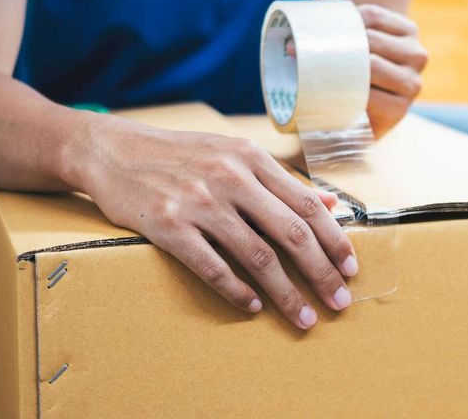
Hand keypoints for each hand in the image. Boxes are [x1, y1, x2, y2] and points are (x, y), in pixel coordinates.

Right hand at [71, 114, 358, 329]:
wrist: (116, 150)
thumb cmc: (181, 154)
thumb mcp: (233, 153)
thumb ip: (279, 180)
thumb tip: (329, 203)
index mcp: (250, 158)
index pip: (306, 204)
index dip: (334, 239)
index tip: (350, 268)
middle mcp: (230, 177)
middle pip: (290, 233)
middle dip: (322, 272)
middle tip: (340, 302)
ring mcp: (199, 201)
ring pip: (257, 256)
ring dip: (286, 293)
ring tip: (304, 316)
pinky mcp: (169, 224)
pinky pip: (212, 267)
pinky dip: (237, 291)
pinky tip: (252, 306)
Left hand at [314, 0, 427, 137]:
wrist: (356, 115)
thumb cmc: (353, 70)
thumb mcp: (347, 39)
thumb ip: (338, 11)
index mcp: (407, 31)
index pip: (372, 15)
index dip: (343, 20)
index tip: (315, 31)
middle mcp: (417, 55)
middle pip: (371, 40)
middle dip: (335, 44)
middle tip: (297, 51)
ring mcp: (412, 84)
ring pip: (371, 66)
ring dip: (338, 69)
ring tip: (309, 69)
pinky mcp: (400, 110)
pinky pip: (371, 96)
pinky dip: (348, 93)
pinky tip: (331, 92)